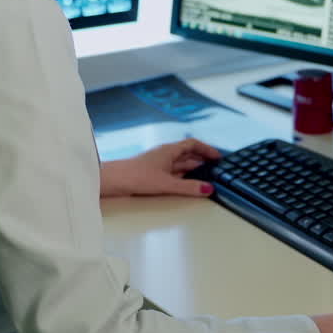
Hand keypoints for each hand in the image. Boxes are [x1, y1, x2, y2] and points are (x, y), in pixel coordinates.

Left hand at [99, 138, 221, 197]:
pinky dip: (183, 177)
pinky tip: (187, 184)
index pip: (193, 144)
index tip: (218, 157)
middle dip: (202, 160)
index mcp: (169, 150)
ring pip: (181, 164)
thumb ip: (189, 187)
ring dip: (193, 169)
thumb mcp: (167, 183)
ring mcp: (159, 164)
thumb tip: (208, 189)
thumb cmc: (136, 176)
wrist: (113, 180)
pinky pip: (173, 172)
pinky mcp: (153, 173)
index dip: (207, 149)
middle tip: (216, 168)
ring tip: (206, 177)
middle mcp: (165, 154)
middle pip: (188, 154)